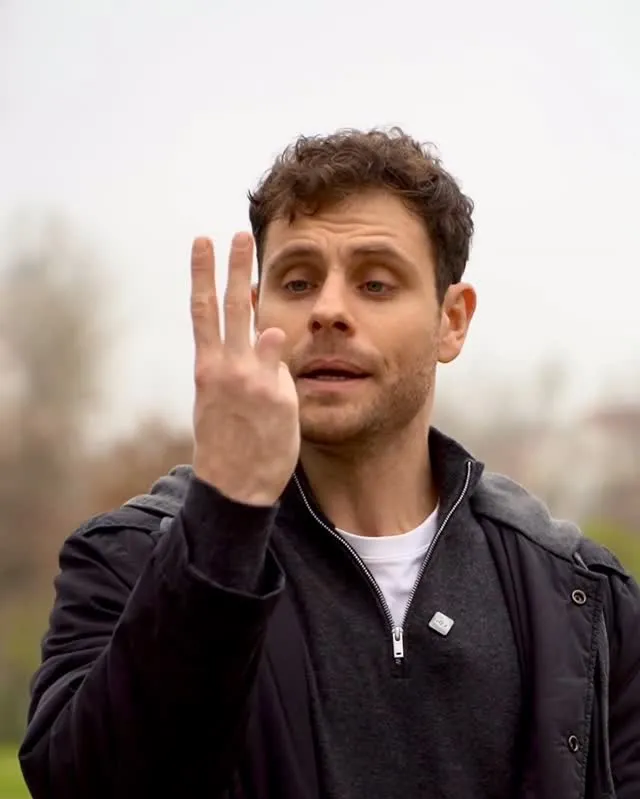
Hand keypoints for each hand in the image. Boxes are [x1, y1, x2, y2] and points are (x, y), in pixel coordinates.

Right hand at [190, 233, 299, 506]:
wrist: (234, 487)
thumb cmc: (231, 448)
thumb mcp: (221, 404)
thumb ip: (238, 370)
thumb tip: (263, 335)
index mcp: (207, 370)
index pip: (203, 312)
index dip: (203, 275)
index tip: (203, 242)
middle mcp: (225, 369)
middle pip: (225, 307)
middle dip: (229, 268)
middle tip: (234, 234)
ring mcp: (249, 381)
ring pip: (249, 326)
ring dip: (249, 290)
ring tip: (255, 264)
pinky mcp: (274, 397)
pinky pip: (279, 365)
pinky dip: (276, 348)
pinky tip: (278, 331)